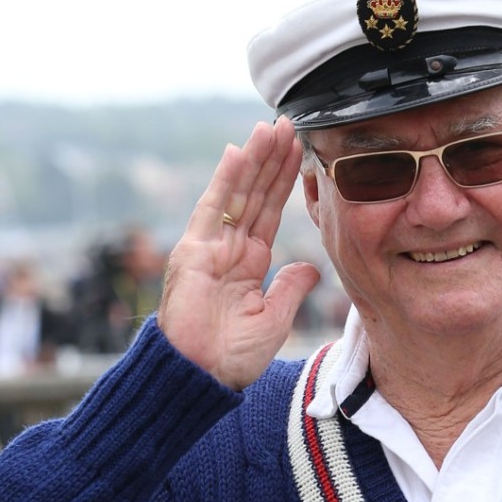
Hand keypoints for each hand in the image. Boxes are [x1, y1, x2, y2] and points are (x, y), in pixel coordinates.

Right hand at [157, 117, 320, 389]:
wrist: (200, 378)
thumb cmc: (232, 357)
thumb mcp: (275, 318)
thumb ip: (291, 287)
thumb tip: (310, 267)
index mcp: (249, 262)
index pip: (270, 210)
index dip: (285, 180)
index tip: (300, 151)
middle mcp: (229, 247)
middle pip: (255, 193)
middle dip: (272, 159)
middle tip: (288, 124)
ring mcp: (209, 246)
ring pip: (237, 193)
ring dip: (254, 159)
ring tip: (271, 127)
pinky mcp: (192, 250)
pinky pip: (212, 208)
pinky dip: (225, 178)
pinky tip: (240, 151)